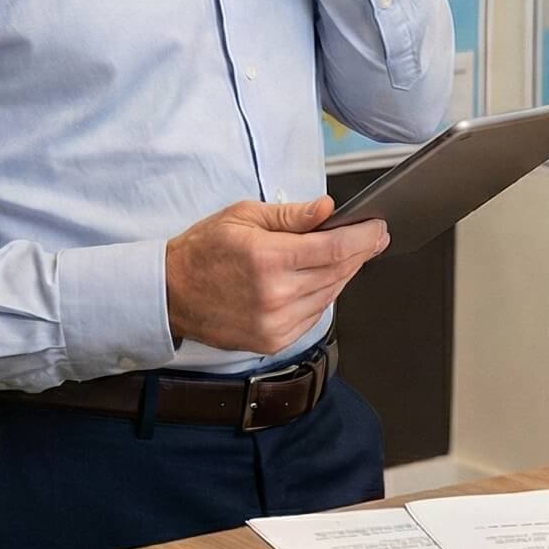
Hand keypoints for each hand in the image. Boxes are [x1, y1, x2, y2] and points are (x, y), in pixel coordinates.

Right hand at [162, 195, 387, 353]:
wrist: (170, 294)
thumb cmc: (203, 250)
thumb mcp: (243, 216)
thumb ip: (291, 216)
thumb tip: (327, 209)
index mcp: (268, 259)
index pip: (334, 248)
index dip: (363, 238)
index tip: (378, 228)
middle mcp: (275, 295)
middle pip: (337, 272)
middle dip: (360, 252)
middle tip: (373, 237)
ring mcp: (275, 323)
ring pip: (330, 295)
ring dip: (344, 273)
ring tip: (350, 254)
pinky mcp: (273, 340)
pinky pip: (314, 316)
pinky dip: (325, 295)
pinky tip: (324, 278)